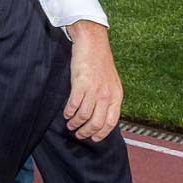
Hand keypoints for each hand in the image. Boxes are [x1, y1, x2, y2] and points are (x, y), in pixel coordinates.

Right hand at [63, 21, 123, 141]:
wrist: (92, 44)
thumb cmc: (100, 62)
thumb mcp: (111, 82)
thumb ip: (108, 98)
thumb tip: (102, 114)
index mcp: (116, 96)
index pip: (110, 122)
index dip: (101, 134)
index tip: (93, 138)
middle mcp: (106, 95)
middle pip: (97, 122)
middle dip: (86, 132)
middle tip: (78, 134)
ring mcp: (94, 90)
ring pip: (84, 116)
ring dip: (75, 123)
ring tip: (70, 125)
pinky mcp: (80, 84)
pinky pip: (74, 104)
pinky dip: (69, 112)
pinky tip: (66, 113)